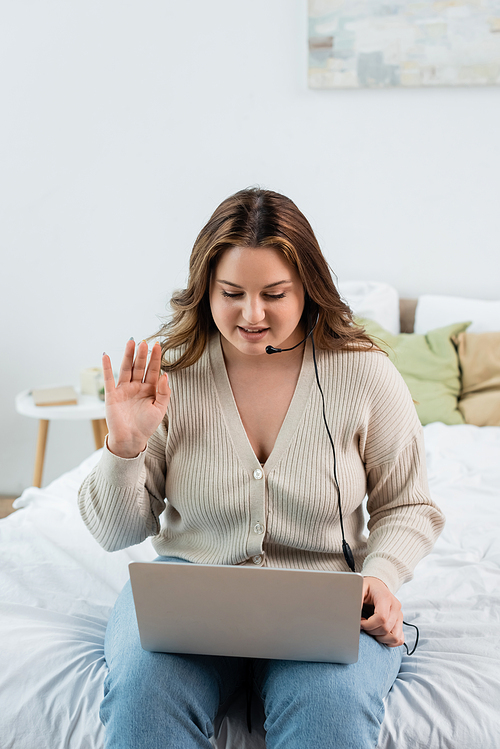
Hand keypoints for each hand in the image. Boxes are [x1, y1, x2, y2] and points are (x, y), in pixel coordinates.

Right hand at [103, 340, 170, 457]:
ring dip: (127, 355)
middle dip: (142, 354)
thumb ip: (163, 392)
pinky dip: (107, 368)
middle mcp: (137, 386)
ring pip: (126, 369)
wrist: (131, 440)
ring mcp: (124, 390)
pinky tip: (106, 356)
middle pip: (139, 366)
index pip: (153, 370)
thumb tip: (165, 374)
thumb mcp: (160, 409)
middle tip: (144, 342)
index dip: (155, 358)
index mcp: (150, 389)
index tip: (158, 345)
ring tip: (130, 342)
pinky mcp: (112, 395)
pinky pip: (109, 379)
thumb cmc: (146, 426)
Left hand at [360, 576, 403, 646]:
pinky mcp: (400, 624)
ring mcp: (399, 616)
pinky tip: (379, 634)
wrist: (376, 587)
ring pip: (394, 637)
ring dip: (380, 638)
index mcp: (386, 597)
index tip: (360, 622)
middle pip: (386, 628)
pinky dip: (389, 641)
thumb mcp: (360, 588)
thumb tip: (354, 613)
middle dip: (371, 631)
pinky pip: (399, 640)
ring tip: (371, 629)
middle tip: (364, 625)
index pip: (381, 618)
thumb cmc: (367, 589)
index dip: (368, 624)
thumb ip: (357, 598)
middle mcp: (395, 607)